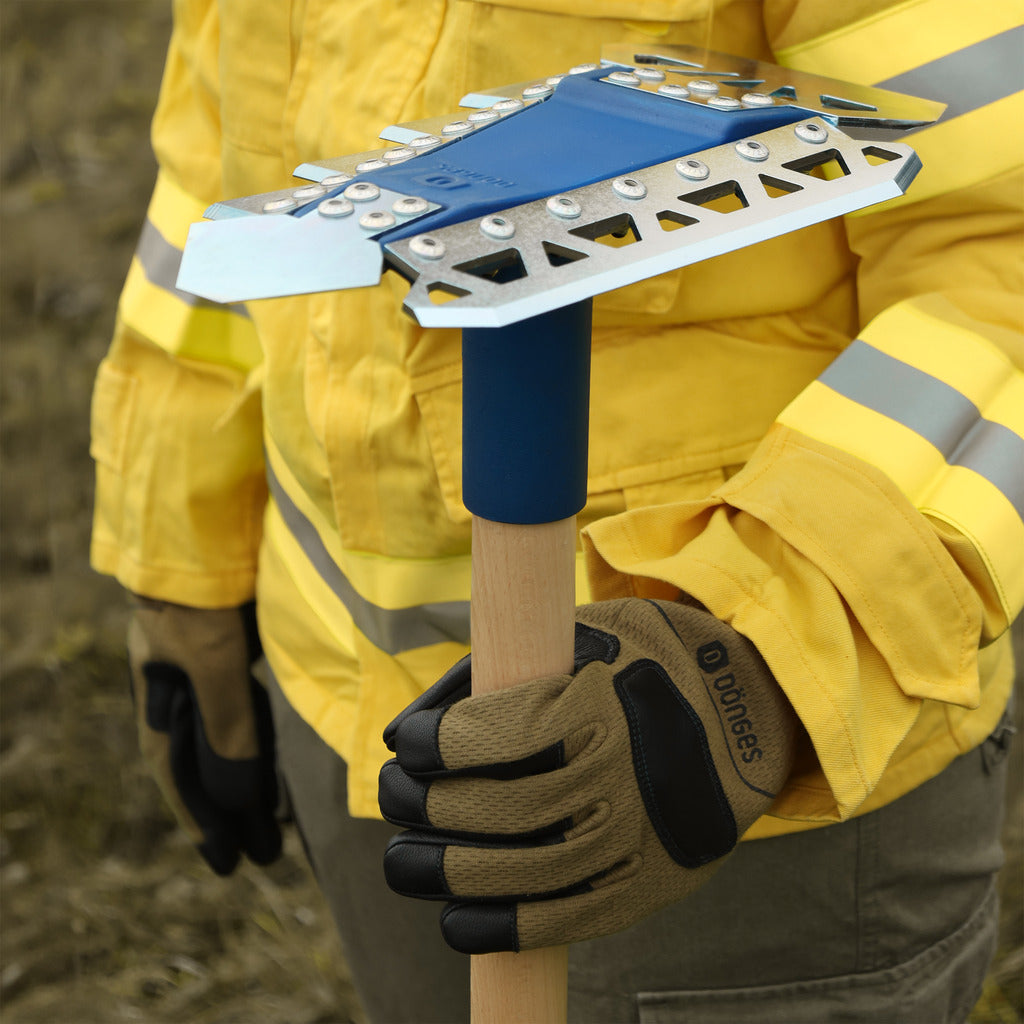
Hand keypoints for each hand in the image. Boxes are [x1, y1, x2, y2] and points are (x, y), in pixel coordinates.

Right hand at [128, 596, 280, 874]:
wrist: (202, 522)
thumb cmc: (200, 592)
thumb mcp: (213, 662)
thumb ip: (227, 725)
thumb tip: (242, 796)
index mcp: (160, 692)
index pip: (178, 770)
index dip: (201, 816)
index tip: (225, 860)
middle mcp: (180, 683)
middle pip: (203, 759)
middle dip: (227, 809)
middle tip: (255, 856)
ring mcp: (207, 662)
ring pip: (225, 732)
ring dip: (245, 775)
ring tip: (269, 818)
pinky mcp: (234, 642)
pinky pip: (244, 701)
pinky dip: (256, 733)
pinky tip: (271, 751)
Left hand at [379, 598, 796, 952]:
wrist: (739, 715)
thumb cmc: (637, 666)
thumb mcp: (577, 636)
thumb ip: (493, 676)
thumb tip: (402, 737)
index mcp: (594, 704)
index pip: (485, 738)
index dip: (428, 746)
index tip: (407, 746)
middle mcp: (613, 774)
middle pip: (491, 808)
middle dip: (419, 806)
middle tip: (394, 796)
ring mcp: (631, 835)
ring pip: (517, 871)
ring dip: (442, 872)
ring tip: (403, 861)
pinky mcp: (644, 884)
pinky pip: (562, 921)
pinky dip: (498, 927)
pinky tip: (454, 919)